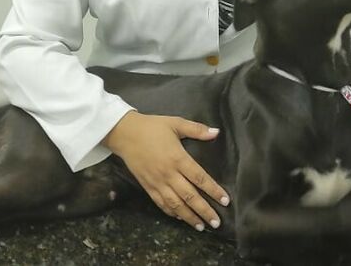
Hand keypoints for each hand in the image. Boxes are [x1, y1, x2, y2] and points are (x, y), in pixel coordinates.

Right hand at [103, 111, 229, 230]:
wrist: (125, 134)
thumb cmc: (152, 127)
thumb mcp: (176, 123)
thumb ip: (197, 129)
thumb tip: (216, 132)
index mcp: (178, 158)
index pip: (200, 178)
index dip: (213, 190)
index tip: (225, 201)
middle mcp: (168, 174)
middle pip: (190, 196)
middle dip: (204, 211)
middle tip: (216, 222)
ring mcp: (157, 182)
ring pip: (176, 204)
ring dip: (189, 217)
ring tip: (201, 226)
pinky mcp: (147, 187)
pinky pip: (161, 203)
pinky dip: (171, 212)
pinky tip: (180, 218)